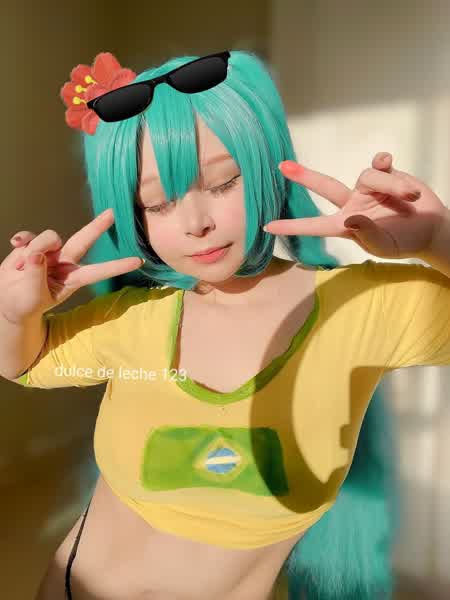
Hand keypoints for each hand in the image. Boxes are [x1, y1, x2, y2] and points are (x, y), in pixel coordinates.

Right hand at [0, 209, 143, 322]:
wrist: (7, 300)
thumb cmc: (25, 303)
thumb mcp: (33, 296)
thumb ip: (36, 274)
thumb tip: (37, 253)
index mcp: (72, 279)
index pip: (98, 271)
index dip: (117, 266)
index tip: (137, 261)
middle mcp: (65, 262)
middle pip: (83, 240)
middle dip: (97, 226)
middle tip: (112, 213)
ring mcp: (49, 252)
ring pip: (49, 238)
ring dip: (35, 248)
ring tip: (23, 269)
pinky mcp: (33, 245)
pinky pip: (29, 236)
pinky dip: (22, 240)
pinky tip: (16, 245)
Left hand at [264, 152, 447, 259]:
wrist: (431, 228)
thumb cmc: (403, 242)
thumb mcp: (384, 246)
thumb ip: (367, 235)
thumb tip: (350, 220)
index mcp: (346, 225)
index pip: (315, 225)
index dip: (292, 226)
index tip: (268, 226)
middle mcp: (353, 204)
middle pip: (325, 187)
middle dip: (305, 176)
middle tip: (283, 166)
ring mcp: (369, 189)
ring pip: (368, 176)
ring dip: (391, 185)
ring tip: (409, 198)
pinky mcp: (386, 175)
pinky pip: (381, 164)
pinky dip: (387, 165)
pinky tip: (389, 162)